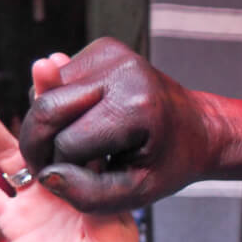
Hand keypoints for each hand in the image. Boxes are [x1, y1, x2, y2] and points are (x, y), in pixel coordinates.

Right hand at [0, 55, 140, 241]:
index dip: (74, 102)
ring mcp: (35, 198)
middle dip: (45, 99)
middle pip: (46, 132)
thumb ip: (91, 202)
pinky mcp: (12, 221)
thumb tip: (71, 175)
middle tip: (45, 65)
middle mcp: (63, 181)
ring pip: (8, 153)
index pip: (82, 131)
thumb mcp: (113, 231)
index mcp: (92, 179)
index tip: (68, 73)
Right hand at [18, 37, 220, 213]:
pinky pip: (58, 81)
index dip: (63, 169)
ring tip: (81, 144)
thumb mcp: (139, 191)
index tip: (73, 180)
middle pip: (47, 110)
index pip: (67, 143)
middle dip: (40, 143)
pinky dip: (62, 106)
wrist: (200, 127)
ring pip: (46, 94)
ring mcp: (112, 53)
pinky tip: (87, 121)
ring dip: (51, 125)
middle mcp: (122, 71)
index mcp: (135, 107)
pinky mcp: (104, 47)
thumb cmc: (172, 161)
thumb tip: (46, 177)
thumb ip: (90, 194)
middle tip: (51, 165)